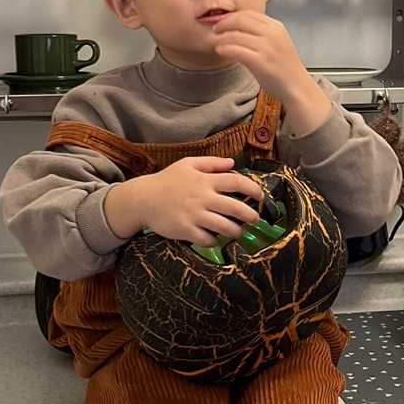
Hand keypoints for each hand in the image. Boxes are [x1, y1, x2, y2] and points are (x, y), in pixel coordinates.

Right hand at [102, 157, 262, 246]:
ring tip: (237, 231)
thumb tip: (232, 163)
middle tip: (254, 219)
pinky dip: (214, 241)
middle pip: (237, 208)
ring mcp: (195, 215)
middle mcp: (203, 198)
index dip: (253, 189)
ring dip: (236, 231)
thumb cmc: (166, 181)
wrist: (143, 199)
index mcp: (205, 180)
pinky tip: (214, 238)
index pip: (237, 183)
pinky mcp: (186, 230)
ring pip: (226, 227)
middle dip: (251, 215)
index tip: (260, 196)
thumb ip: (211, 163)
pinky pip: (208, 240)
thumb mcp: (188, 165)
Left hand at [211, 10, 330, 135]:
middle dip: (224, 23)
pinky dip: (225, 48)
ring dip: (222, 38)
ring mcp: (266, 47)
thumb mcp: (276, 43)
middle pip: (240, 20)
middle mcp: (271, 33)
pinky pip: (236, 50)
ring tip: (217, 43)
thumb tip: (236, 29)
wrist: (296, 86)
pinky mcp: (260, 61)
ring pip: (236, 35)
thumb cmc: (285, 67)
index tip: (223, 21)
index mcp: (276, 26)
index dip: (232, 16)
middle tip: (216, 29)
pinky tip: (220, 50)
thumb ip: (260, 34)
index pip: (249, 13)